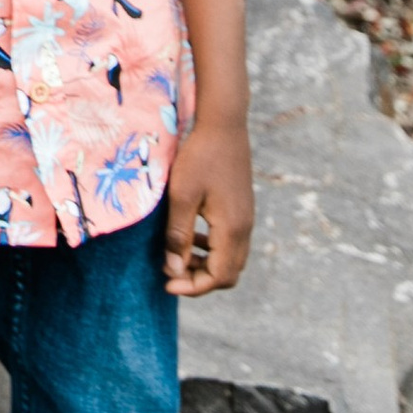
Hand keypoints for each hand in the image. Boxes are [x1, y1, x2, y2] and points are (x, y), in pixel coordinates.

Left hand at [162, 110, 253, 297]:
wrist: (224, 125)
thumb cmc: (199, 157)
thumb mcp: (181, 197)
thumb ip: (178, 236)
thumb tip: (174, 271)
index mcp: (231, 229)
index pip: (219, 277)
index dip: (193, 287)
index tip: (166, 284)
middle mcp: (244, 229)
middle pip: (228, 274)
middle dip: (199, 280)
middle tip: (171, 273)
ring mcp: (246, 219)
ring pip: (231, 259)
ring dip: (205, 265)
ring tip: (176, 256)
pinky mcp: (242, 209)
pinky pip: (230, 243)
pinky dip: (211, 249)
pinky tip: (190, 236)